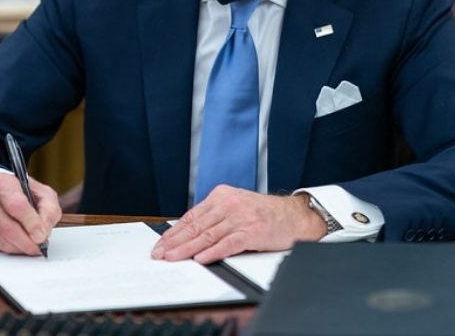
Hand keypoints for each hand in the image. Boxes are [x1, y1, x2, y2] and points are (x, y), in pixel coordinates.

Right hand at [0, 172, 61, 255]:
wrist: (2, 193)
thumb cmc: (23, 193)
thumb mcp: (43, 194)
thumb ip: (49, 210)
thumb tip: (43, 232)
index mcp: (2, 182)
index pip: (16, 205)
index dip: (31, 224)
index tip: (41, 235)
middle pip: (7, 227)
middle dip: (27, 242)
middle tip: (39, 246)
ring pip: (1, 240)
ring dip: (20, 247)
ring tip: (32, 245)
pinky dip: (11, 249)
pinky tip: (19, 243)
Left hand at [151, 187, 325, 263]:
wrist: (294, 215)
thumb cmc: (264, 214)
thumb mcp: (236, 206)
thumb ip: (214, 216)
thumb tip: (188, 234)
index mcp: (221, 196)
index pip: (191, 216)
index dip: (173, 231)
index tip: (161, 243)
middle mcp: (229, 204)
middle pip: (196, 226)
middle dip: (175, 241)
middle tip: (160, 253)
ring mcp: (241, 217)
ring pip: (207, 235)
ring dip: (187, 249)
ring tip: (173, 258)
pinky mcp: (252, 231)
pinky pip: (228, 244)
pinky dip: (212, 252)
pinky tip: (200, 259)